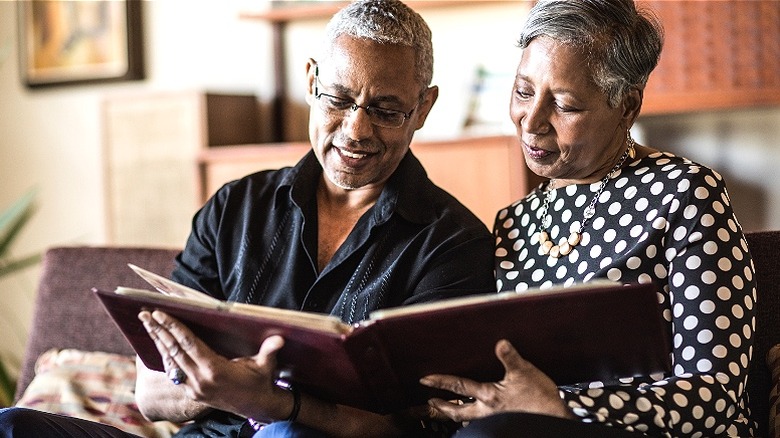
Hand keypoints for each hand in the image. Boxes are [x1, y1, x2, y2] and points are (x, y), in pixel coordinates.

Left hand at [138, 310, 293, 421]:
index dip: (173, 328)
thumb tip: (279, 339)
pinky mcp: (193, 392)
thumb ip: (269, 351)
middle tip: (144, 314)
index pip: (188, 344)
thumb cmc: (261, 381)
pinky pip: (174, 371)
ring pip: (170, 361)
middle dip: (158, 331)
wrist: (258, 407)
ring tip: (146, 324)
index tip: (160, 314)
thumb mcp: (266, 365)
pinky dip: (166, 356)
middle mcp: (200, 380)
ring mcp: (194, 388)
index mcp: (214, 370)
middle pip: (174, 351)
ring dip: (158, 341)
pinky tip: (159, 344)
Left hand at [419, 339, 572, 422]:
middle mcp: (487, 411)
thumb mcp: (525, 373)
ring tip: (449, 409)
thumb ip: (510, 358)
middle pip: (458, 411)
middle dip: (442, 406)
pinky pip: (482, 420)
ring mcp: (495, 419)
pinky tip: (477, 413)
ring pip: (469, 418)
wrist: (554, 420)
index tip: (425, 380)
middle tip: (430, 401)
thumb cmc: (540, 399)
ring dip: (457, 412)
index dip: (440, 382)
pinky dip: (473, 416)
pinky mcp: (503, 422)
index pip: (459, 387)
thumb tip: (500, 343)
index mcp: (489, 396)